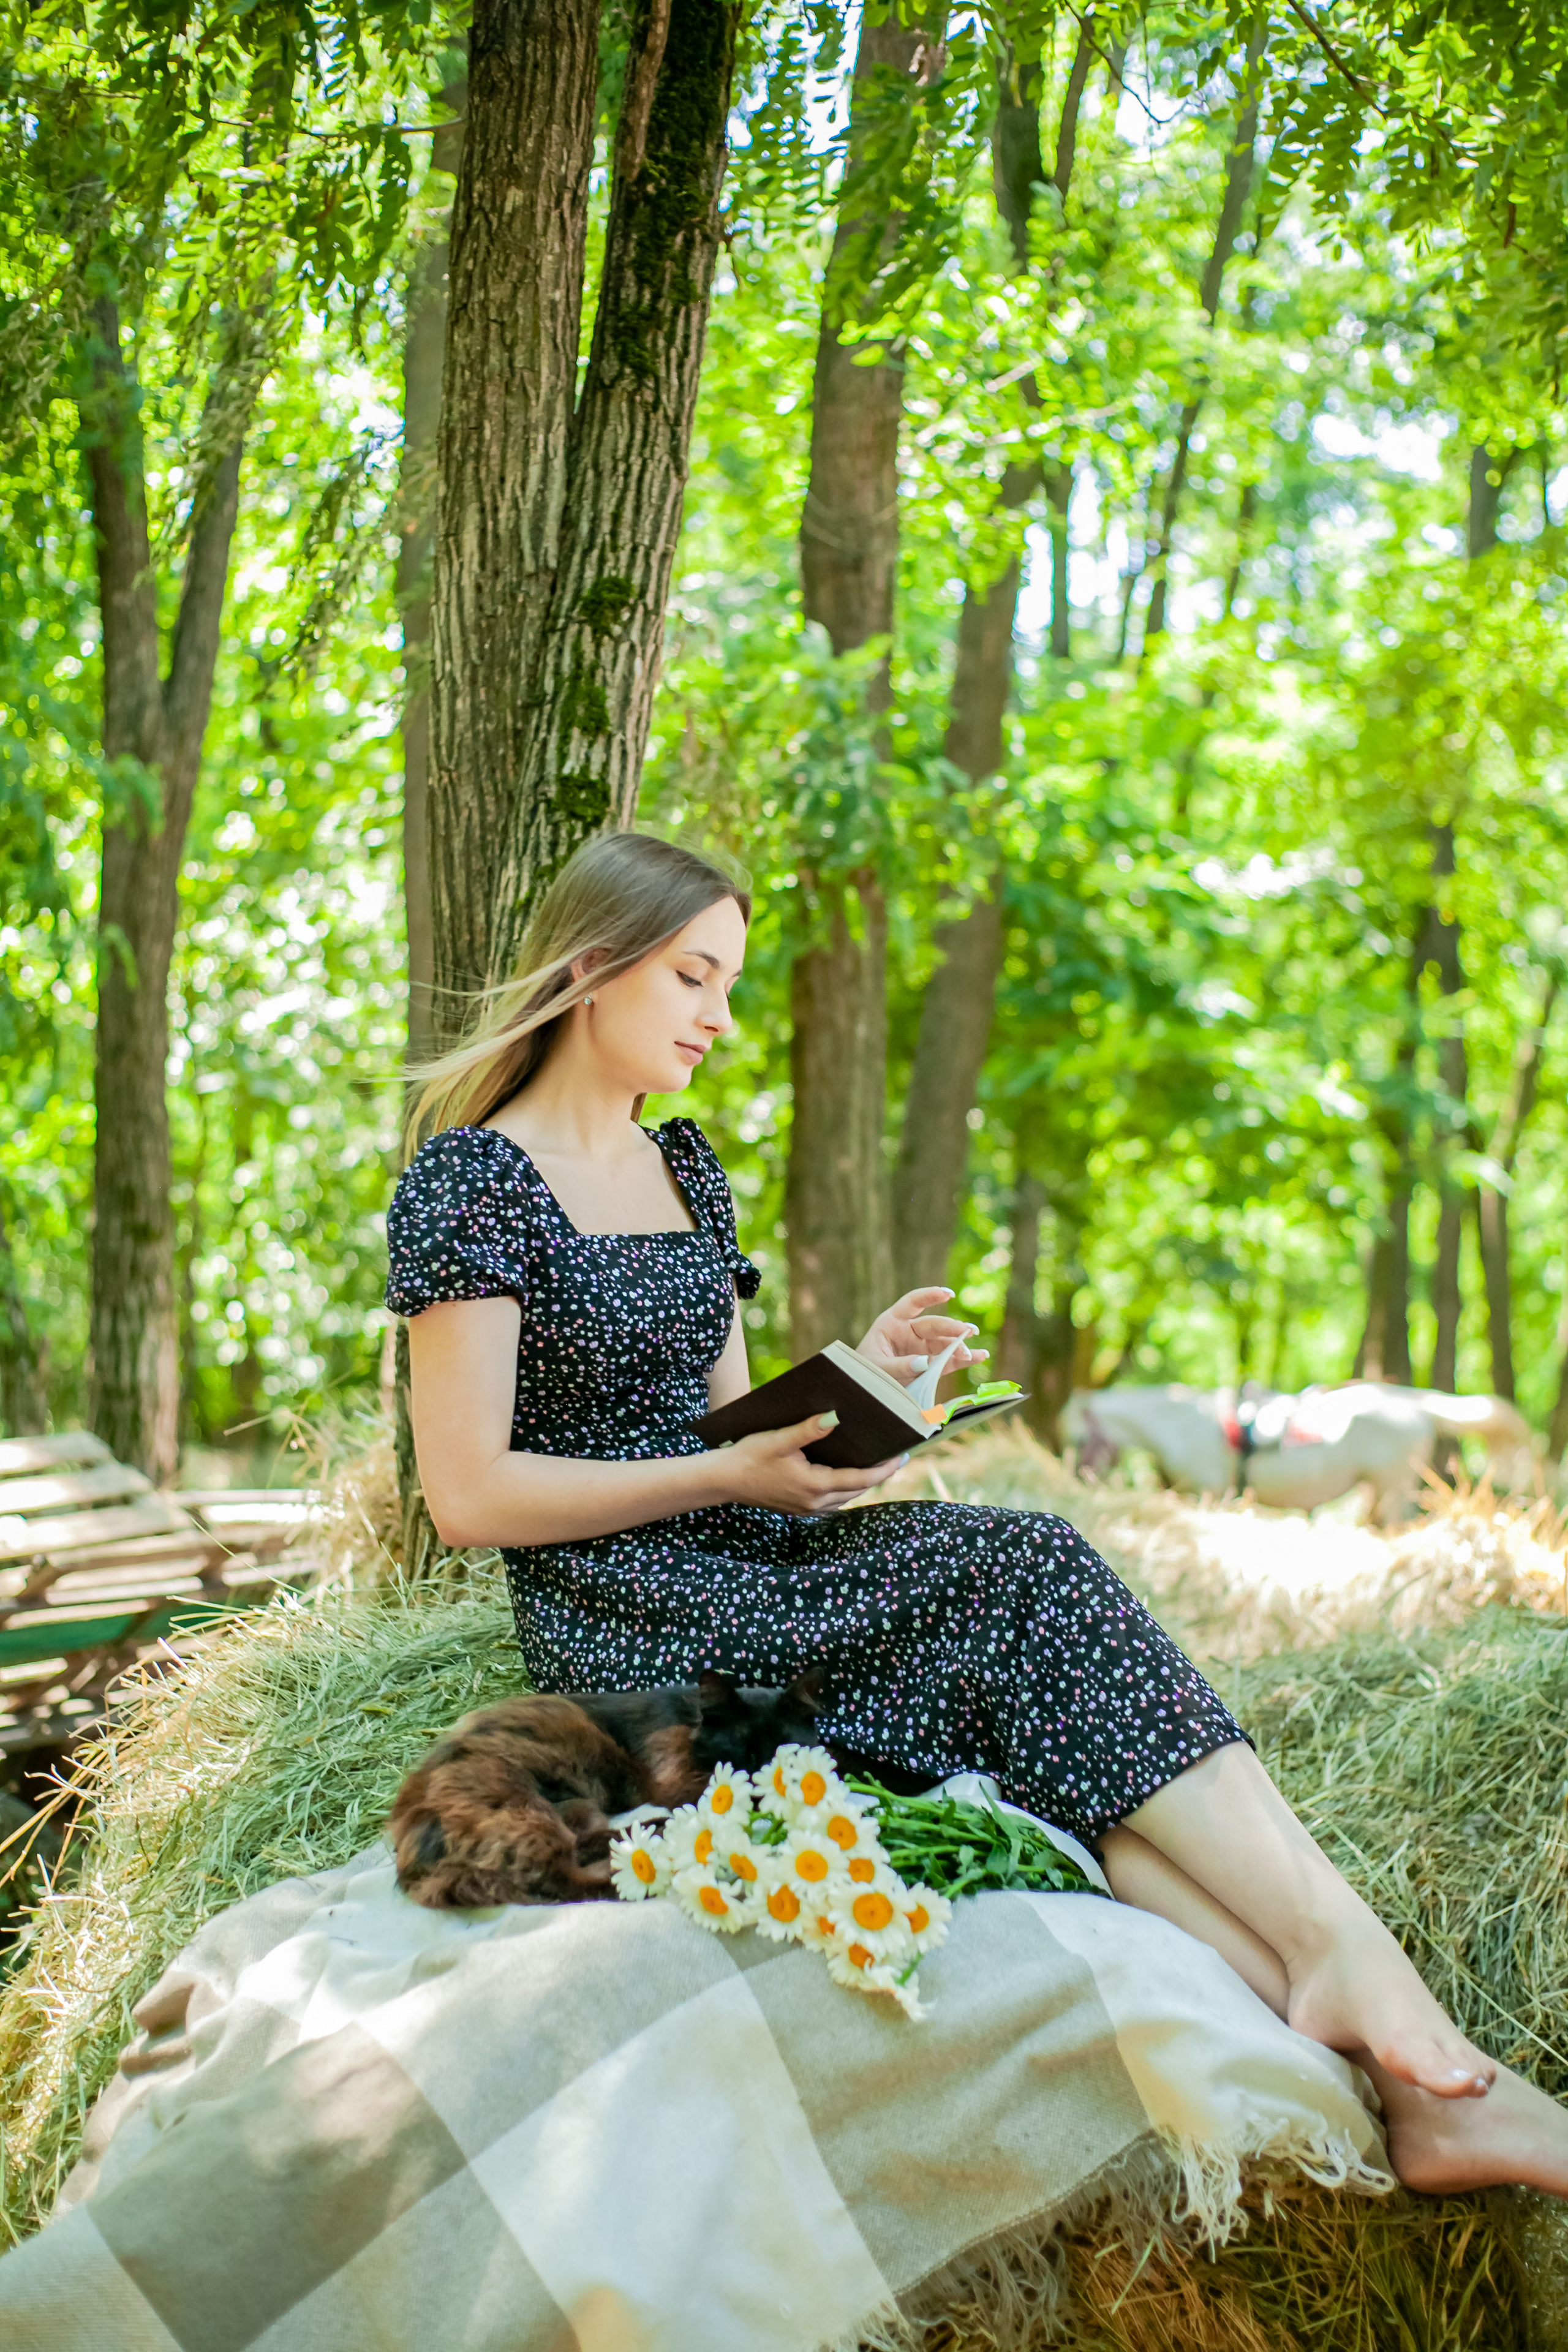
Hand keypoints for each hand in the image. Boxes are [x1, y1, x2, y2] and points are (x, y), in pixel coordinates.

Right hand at [720, 1414, 906, 1515]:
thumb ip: (808, 1430)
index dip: (884, 1468)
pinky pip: (831, 1500)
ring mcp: (806, 1509)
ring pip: (845, 1497)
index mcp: (814, 1485)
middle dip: (878, 1474)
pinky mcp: (798, 1508)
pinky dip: (844, 1487)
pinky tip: (846, 1473)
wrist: (722, 1480)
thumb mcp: (778, 1439)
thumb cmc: (748, 1456)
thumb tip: (835, 1417)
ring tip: (877, 1463)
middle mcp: (814, 1503)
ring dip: (862, 1482)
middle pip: (857, 1489)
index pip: (860, 1479)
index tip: (902, 1456)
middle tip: (897, 1456)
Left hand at [855, 1287, 987, 1389]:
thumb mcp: (877, 1367)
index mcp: (891, 1323)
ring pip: (944, 1344)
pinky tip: (979, 1357)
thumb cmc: (863, 1373)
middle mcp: (908, 1333)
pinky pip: (947, 1361)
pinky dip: (962, 1360)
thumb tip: (926, 1362)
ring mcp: (919, 1349)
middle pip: (934, 1326)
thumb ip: (899, 1365)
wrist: (861, 1391)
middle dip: (952, 1328)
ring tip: (974, 1353)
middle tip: (967, 1332)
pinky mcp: (927, 1365)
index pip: (912, 1303)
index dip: (929, 1296)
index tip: (948, 1294)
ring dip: (960, 1346)